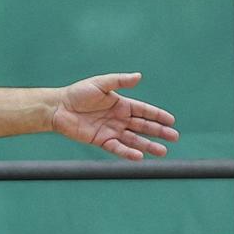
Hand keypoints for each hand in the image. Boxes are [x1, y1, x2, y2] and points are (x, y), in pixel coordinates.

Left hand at [52, 72, 177, 160]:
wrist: (58, 108)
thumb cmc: (78, 93)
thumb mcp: (100, 83)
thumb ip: (119, 81)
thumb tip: (138, 76)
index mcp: (121, 104)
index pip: (144, 110)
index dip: (158, 115)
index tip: (171, 120)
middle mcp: (119, 118)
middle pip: (143, 126)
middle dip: (159, 132)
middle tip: (174, 137)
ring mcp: (111, 130)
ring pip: (134, 140)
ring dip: (148, 146)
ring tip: (162, 152)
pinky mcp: (101, 140)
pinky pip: (117, 148)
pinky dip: (127, 152)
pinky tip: (139, 156)